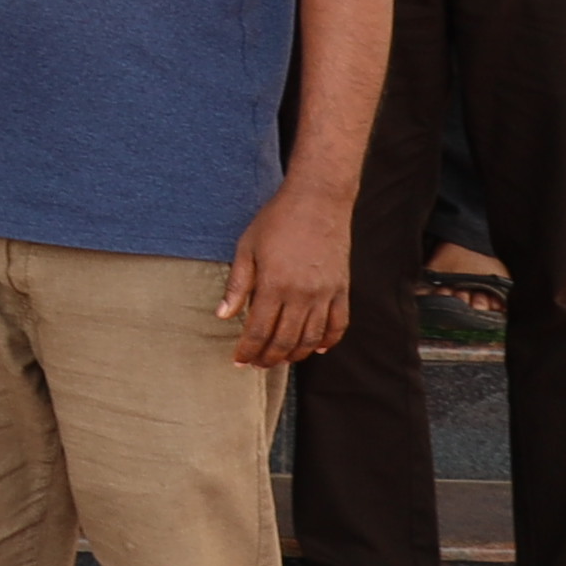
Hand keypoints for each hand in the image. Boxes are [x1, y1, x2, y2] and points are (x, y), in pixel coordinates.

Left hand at [220, 175, 351, 366]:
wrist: (318, 201)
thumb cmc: (276, 220)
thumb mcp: (246, 248)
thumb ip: (238, 285)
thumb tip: (223, 315)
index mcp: (274, 285)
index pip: (258, 330)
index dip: (248, 350)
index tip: (238, 361)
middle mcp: (302, 295)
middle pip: (285, 340)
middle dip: (269, 357)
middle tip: (257, 365)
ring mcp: (326, 294)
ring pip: (312, 338)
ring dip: (296, 354)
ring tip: (281, 359)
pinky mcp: (342, 289)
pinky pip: (338, 324)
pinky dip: (328, 340)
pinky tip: (317, 348)